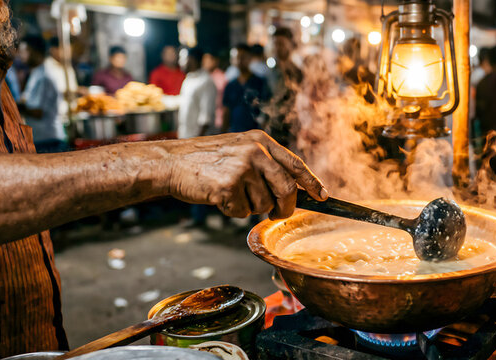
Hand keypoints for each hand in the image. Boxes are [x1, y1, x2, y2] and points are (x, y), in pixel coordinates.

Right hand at [162, 130, 326, 218]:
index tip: (323, 196)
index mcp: (261, 141)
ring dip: (251, 208)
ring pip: (264, 204)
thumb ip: (265, 163)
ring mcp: (243, 168)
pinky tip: (218, 197)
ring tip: (231, 194)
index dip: (312, 182)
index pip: (296, 164)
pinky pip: (243, 212)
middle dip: (285, 208)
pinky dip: (233, 211)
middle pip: (287, 189)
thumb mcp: (240, 149)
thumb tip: (292, 188)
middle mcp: (256, 152)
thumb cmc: (206, 160)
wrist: (172, 162)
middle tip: (277, 214)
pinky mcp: (229, 186)